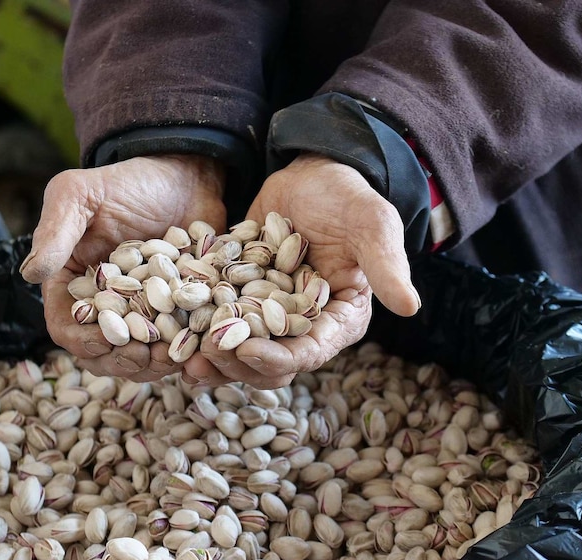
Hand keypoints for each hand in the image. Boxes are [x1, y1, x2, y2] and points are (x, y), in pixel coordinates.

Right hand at [20, 154, 225, 380]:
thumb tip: (29, 274)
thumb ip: (55, 232)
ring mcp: (141, 313)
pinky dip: (182, 353)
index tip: (106, 341)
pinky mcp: (175, 313)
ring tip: (173, 356)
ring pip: (137, 357)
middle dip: (121, 361)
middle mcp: (104, 305)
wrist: (185, 176)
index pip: (66, 326)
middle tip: (146, 355)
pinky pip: (175, 346)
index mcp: (72, 283)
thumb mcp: (80, 195)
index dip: (82, 341)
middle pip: (102, 352)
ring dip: (152, 365)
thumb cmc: (128, 182)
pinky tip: (195, 349)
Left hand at [183, 153, 420, 388]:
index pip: (311, 351)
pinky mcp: (243, 296)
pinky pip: (220, 321)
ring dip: (214, 357)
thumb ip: (386, 263)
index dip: (278, 357)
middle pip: (272, 361)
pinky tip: (171, 331)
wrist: (310, 172)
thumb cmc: (346, 194)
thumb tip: (411, 306)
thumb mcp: (370, 223)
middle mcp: (306, 323)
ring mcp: (271, 313)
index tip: (245, 350)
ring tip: (183, 356)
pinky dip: (198, 329)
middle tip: (203, 358)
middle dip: (237, 365)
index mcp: (341, 316)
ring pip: (241, 349)